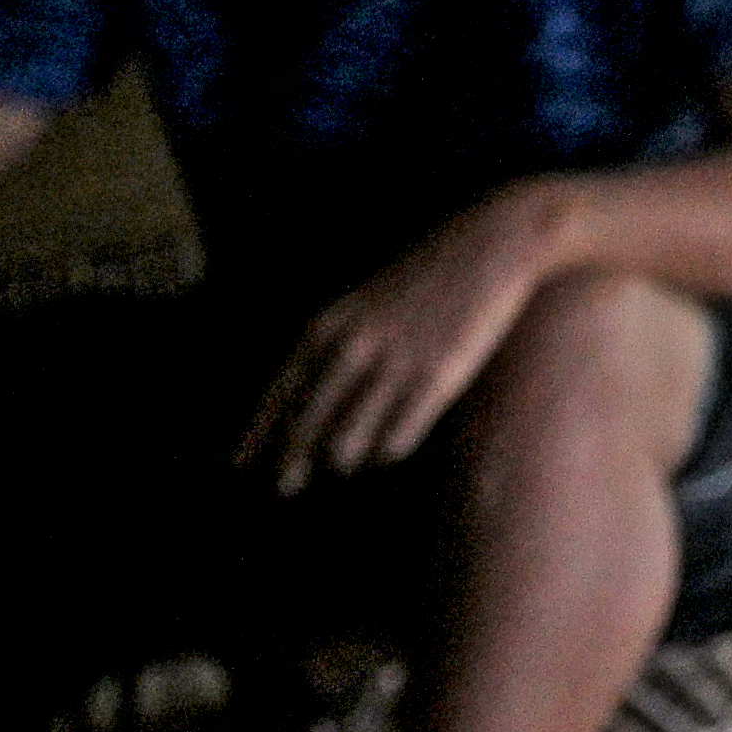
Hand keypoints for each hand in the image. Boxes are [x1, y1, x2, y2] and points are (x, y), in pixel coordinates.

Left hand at [242, 196, 557, 489]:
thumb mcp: (365, 301)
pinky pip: (396, 440)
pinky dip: (387, 451)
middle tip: (285, 487)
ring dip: (343, 457)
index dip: (257, 434)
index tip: (239, 464)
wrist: (492, 244)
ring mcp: (395, 365)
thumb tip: (309, 403)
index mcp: (329, 326)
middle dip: (291, 462)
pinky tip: (390, 448)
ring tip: (348, 462)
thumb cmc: (427, 275)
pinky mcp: (438, 378)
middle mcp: (353, 348)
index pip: (278, 394)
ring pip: (346, 443)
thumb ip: (333, 346)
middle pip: (306, 425)